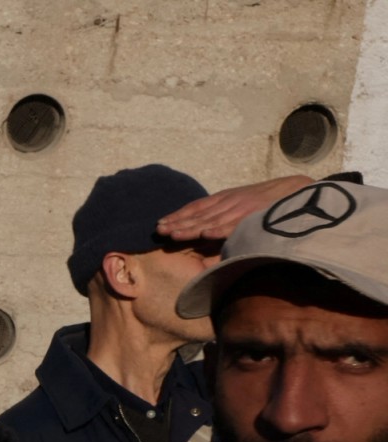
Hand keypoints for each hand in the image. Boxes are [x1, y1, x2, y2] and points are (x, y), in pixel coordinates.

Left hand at [157, 174, 314, 240]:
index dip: (178, 215)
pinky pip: (236, 224)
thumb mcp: (243, 203)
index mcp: (226, 198)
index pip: (197, 207)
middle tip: (158, 231)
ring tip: (172, 235)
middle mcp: (230, 202)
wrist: (300, 189)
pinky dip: (221, 229)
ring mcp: (242, 208)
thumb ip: (224, 214)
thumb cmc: (269, 201)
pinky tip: (206, 234)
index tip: (160, 224)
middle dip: (177, 223)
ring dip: (191, 228)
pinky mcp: (256, 215)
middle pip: (199, 214)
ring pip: (211, 220)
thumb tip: (205, 230)